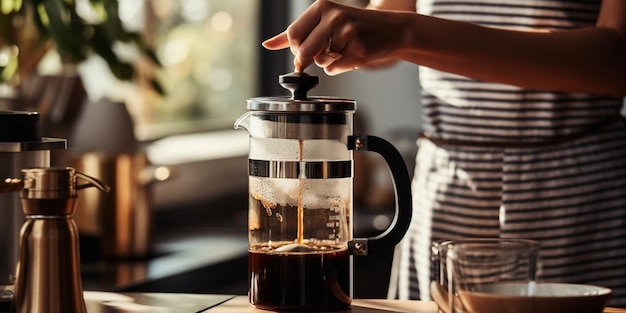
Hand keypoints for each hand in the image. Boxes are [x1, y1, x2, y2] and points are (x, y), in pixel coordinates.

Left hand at [262, 0, 405, 74]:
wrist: (389, 29)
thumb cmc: (352, 26)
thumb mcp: (322, 22)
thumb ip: (292, 33)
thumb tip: (268, 44)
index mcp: (322, 7)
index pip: (293, 35)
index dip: (296, 48)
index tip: (305, 50)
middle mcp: (334, 16)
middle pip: (303, 50)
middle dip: (308, 60)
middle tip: (323, 53)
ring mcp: (347, 32)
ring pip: (321, 62)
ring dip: (327, 63)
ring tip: (341, 51)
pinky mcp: (359, 48)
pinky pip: (336, 69)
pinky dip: (341, 68)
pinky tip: (351, 55)